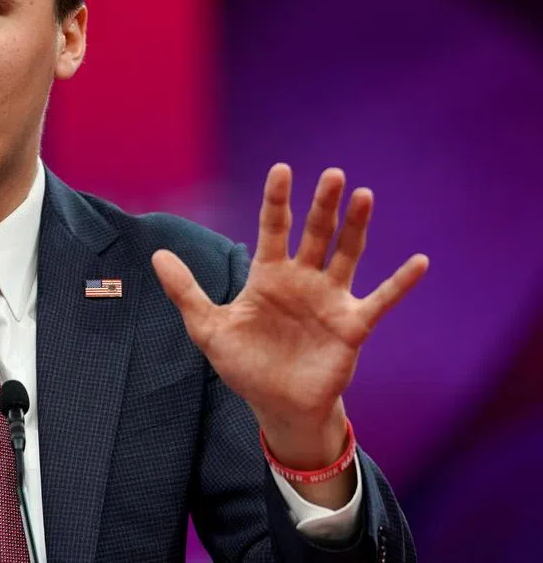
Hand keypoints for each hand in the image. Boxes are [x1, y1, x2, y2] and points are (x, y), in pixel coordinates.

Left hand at [152, 165, 427, 462]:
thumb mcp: (208, 328)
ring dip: (357, 227)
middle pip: (316, 234)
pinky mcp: (352, 326)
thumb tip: (156, 254)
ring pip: (347, 255)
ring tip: (364, 196)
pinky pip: (381, 300)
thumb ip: (185, 291)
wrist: (277, 406)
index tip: (282, 168)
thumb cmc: (244, 364)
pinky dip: (400, 284)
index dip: (277, 200)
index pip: (273, 228)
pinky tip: (419, 262)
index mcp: (268, 276)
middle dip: (323, 205)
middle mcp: (303, 280)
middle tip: (333, 174)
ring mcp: (330, 300)